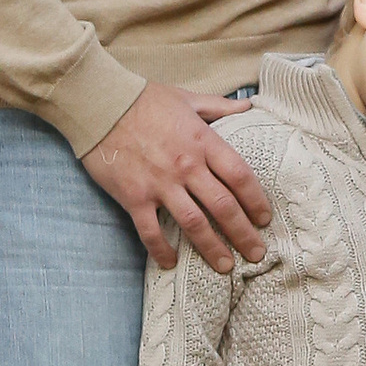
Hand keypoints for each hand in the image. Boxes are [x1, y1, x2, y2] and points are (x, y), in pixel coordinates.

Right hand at [85, 81, 272, 270]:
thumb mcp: (187, 98)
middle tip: (257, 254)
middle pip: (223, 206)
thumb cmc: (144, 100)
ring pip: (194, 224)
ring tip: (226, 266)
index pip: (239, 176)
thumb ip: (219, 106)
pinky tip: (171, 263)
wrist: (100, 104)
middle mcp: (186, 166)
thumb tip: (249, 105)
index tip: (264, 218)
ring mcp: (160, 184)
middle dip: (243, 234)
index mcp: (203, 141)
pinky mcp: (134, 197)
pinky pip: (151, 232)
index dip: (256, 200)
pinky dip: (162, 251)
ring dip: (212, 248)